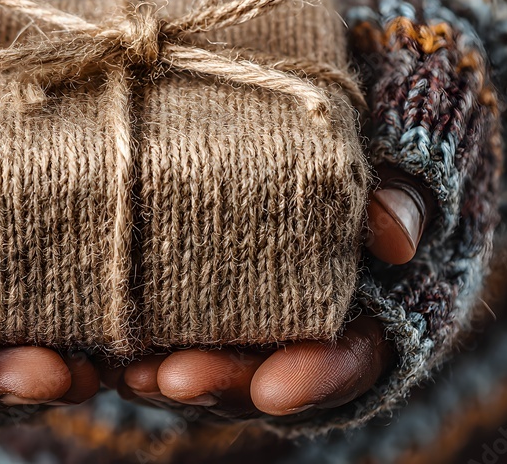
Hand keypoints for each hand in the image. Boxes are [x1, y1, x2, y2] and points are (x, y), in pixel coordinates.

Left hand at [102, 171, 429, 418]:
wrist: (316, 116)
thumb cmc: (369, 139)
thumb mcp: (401, 154)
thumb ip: (403, 189)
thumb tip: (394, 237)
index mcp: (365, 307)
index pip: (349, 359)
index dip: (316, 377)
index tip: (275, 390)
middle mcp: (300, 328)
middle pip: (263, 376)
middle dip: (219, 382)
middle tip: (171, 378)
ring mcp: (245, 320)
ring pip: (208, 365)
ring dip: (166, 374)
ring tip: (126, 369)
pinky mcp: (194, 297)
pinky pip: (165, 332)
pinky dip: (136, 342)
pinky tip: (103, 344)